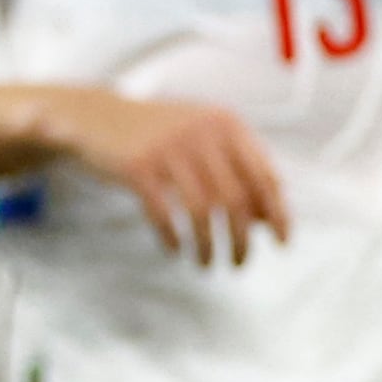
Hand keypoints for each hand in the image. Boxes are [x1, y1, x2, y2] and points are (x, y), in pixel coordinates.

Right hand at [45, 91, 288, 262]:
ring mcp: (168, 148)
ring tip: (205, 264)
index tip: (281, 243)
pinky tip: (174, 250)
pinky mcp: (137, 166)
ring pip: (201, 212)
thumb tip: (270, 219)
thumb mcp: (205, 143)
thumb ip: (240, 173)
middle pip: (235, 200)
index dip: (278, 214)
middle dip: (241, 240)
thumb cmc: (162, 136)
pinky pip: (163, 214)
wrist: (100, 117)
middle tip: (238, 263)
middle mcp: (201, 133)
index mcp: (227, 125)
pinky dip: (172, 239)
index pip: (265, 176)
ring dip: (207, 246)